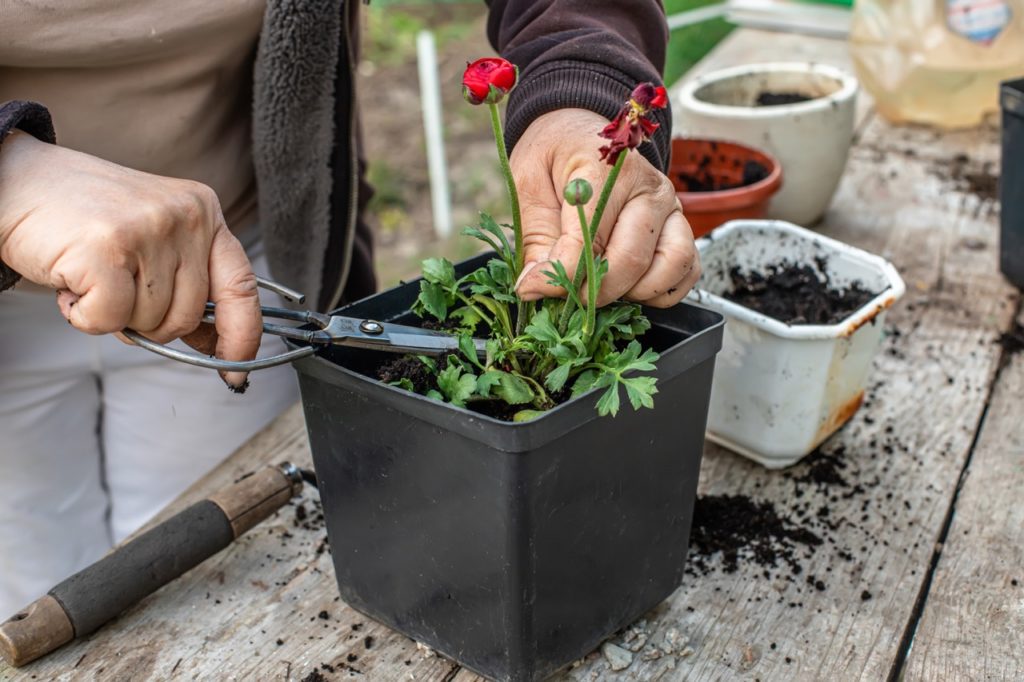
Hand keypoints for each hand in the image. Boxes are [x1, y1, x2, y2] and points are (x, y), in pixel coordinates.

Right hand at [0, 132, 259, 386]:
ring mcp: (148, 230)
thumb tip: (213, 343)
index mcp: (204, 212)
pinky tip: (70, 281)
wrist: (14, 180)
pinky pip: (109, 320)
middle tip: (114, 288)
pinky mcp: (108, 249)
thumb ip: (186, 283)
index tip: (234, 368)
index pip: (242, 286)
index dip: (242, 335)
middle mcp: (185, 217)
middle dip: (148, 322)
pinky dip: (83, 316)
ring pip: (149, 322)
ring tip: (90, 273)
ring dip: (112, 314)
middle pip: (187, 316)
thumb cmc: (83, 219)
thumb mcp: (152, 240)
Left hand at [511, 108, 699, 306]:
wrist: (578, 134)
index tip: (533, 287)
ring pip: (670, 266)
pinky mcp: (680, 228)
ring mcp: (671, 209)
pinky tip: (630, 288)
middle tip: (568, 295)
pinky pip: (687, 271)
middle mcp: (650, 188)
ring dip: (635, 292)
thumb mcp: (529, 190)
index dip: (561, 273)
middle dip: (595, 291)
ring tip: (603, 288)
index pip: (590, 237)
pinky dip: (662, 291)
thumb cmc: (554, 159)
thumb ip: (535, 240)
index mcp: (610, 169)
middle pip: (631, 259)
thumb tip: (534, 287)